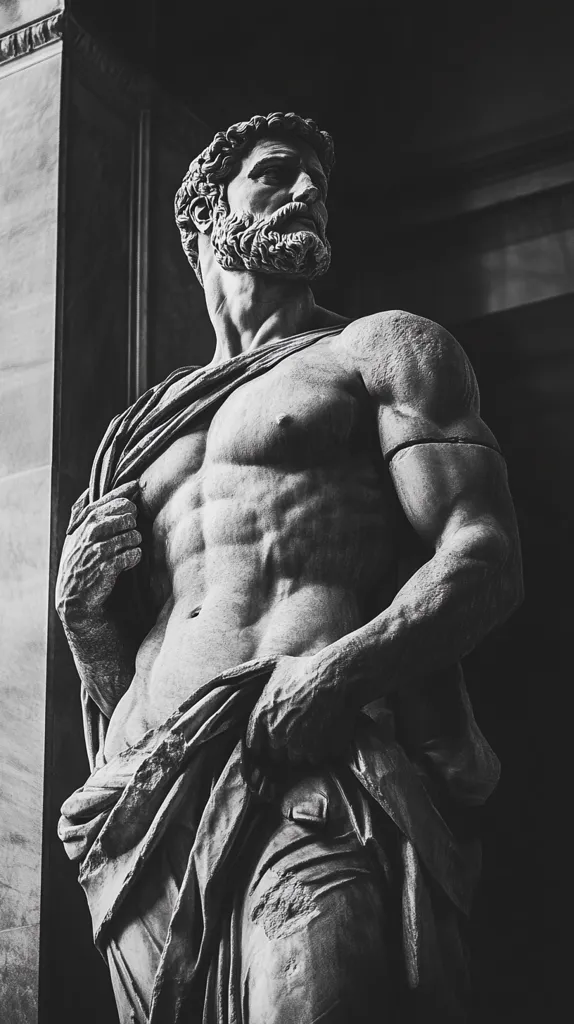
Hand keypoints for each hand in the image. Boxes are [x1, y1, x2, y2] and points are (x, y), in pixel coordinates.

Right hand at [55, 480, 141, 635]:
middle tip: (127, 531)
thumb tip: (102, 489)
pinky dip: (134, 558)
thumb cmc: (80, 561)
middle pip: (127, 513)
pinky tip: (127, 562)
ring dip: (134, 542)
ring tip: (126, 549)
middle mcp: (91, 532)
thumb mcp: (78, 534)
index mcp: (86, 521)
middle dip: (132, 522)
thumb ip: (90, 512)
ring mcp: (98, 549)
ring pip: (133, 535)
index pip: (111, 499)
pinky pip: (133, 554)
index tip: (137, 486)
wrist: (73, 597)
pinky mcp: (106, 567)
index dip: (126, 491)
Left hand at [245, 653, 354, 775]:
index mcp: (261, 716)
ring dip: (302, 751)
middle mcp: (275, 734)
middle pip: (274, 756)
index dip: (263, 743)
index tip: (271, 740)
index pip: (253, 745)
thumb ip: (252, 675)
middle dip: (283, 748)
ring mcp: (296, 745)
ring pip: (295, 760)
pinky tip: (326, 735)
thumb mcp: (273, 667)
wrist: (334, 677)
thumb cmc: (305, 669)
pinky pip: (315, 760)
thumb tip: (230, 675)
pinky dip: (320, 752)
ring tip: (313, 733)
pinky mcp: (316, 752)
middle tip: (297, 733)